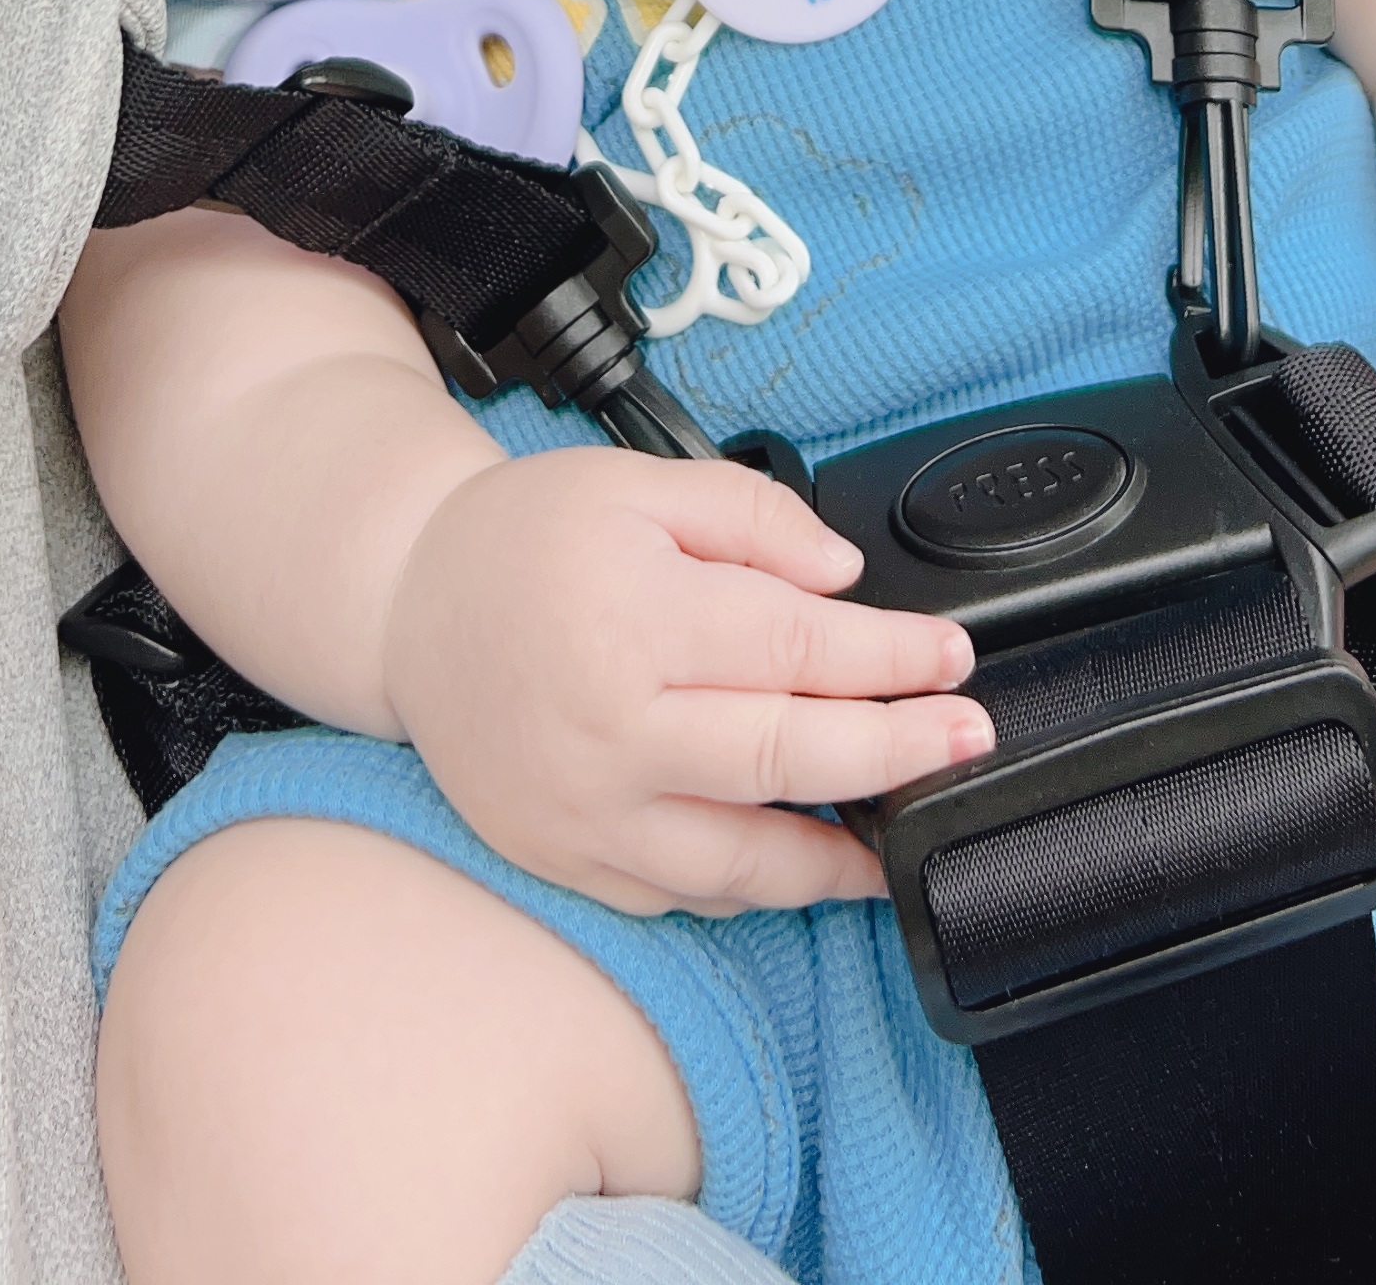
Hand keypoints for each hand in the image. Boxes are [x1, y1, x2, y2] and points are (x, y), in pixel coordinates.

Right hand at [379, 443, 992, 913]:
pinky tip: (806, 865)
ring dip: (840, 855)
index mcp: (633, 621)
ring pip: (742, 858)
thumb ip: (754, 518)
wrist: (407, 603)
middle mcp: (610, 731)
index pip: (795, 648)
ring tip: (906, 830)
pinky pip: (682, 893)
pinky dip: (755, 888)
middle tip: (968, 739)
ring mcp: (585, 811)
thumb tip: (844, 578)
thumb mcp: (640, 482)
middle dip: (896, 751)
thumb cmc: (525, 538)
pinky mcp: (565, 859)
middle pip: (786, 756)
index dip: (891, 657)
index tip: (951, 655)